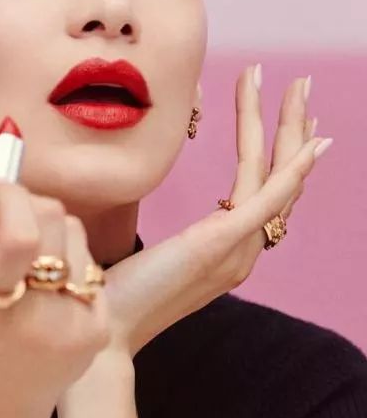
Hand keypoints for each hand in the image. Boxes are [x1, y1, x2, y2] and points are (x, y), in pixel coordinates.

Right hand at [0, 166, 110, 417]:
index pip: (21, 234)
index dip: (7, 193)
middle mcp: (46, 318)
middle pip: (53, 218)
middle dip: (23, 204)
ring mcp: (80, 324)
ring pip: (75, 233)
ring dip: (46, 229)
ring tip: (19, 259)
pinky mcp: (101, 328)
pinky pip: (88, 262)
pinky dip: (63, 258)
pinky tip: (39, 286)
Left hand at [101, 65, 329, 357]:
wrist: (106, 332)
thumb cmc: (121, 295)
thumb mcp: (153, 258)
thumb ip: (171, 241)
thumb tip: (155, 222)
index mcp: (228, 252)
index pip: (265, 193)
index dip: (280, 153)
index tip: (286, 118)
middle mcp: (243, 252)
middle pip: (280, 181)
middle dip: (292, 129)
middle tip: (300, 86)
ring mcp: (237, 250)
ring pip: (275, 177)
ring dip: (288, 128)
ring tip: (294, 85)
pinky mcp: (221, 244)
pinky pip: (267, 198)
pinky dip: (292, 169)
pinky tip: (312, 142)